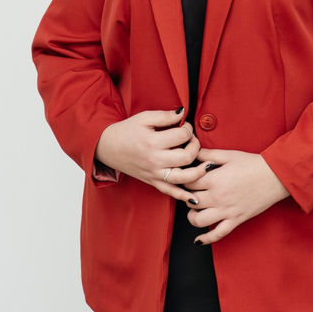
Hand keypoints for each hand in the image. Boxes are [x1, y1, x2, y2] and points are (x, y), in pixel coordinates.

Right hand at [95, 108, 210, 202]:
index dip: (188, 128)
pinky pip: (170, 192)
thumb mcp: (144, 118)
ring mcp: (154, 174)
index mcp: (152, 142)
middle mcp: (154, 160)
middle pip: (186, 157)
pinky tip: (195, 198)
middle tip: (192, 140)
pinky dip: (183, 196)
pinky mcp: (152, 182)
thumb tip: (183, 114)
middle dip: (195, 146)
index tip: (184, 126)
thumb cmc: (127, 131)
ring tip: (205, 163)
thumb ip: (165, 116)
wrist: (107, 147)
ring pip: (182, 177)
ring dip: (198, 171)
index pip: (181, 136)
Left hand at [185, 149, 289, 244]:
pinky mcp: (236, 220)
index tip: (187, 178)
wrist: (275, 176)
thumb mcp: (230, 155)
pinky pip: (217, 234)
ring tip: (195, 210)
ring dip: (192, 216)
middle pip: (191, 201)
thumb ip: (209, 154)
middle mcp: (218, 197)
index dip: (185, 180)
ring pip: (198, 220)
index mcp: (215, 179)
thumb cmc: (253, 164)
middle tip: (190, 192)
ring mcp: (226, 211)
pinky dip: (206, 239)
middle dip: (187, 196)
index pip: (189, 183)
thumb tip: (193, 152)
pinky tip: (199, 240)